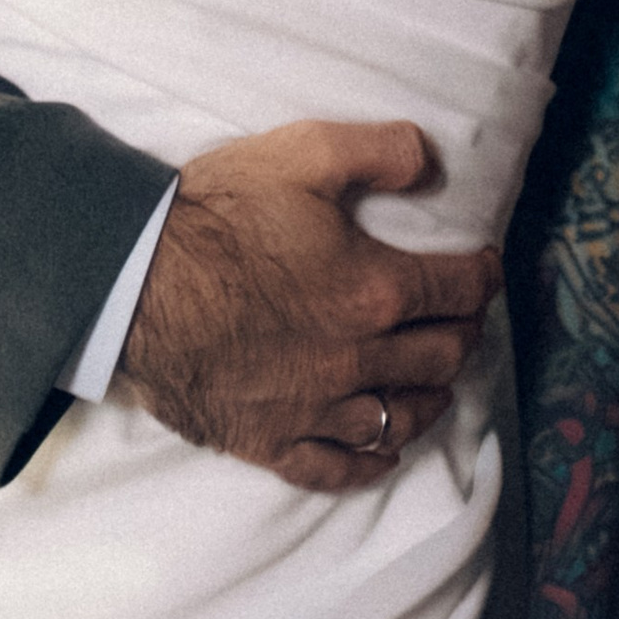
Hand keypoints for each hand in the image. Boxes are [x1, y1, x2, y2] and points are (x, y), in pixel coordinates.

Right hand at [116, 121, 498, 490]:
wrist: (134, 279)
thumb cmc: (217, 213)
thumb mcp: (302, 152)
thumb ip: (378, 152)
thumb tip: (430, 162)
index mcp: (376, 289)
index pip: (458, 290)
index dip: (481, 276)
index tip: (484, 268)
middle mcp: (359, 358)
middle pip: (439, 357)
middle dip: (461, 334)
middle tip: (460, 319)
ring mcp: (317, 406)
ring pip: (400, 417)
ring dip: (428, 397)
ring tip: (432, 382)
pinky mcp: (273, 439)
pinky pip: (338, 466)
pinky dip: (370, 461)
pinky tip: (382, 449)